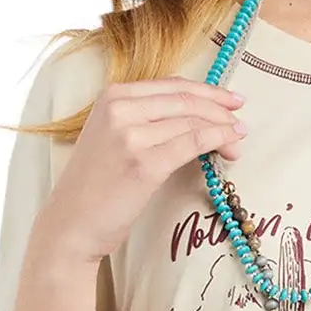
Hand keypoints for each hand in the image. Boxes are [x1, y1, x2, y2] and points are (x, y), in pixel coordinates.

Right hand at [38, 75, 248, 264]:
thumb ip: (142, 119)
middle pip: (186, 99)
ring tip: (237, 142)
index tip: (230, 100)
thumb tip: (193, 115)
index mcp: (111, 96)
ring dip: (223, 128)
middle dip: (221, 109)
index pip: (171, 86)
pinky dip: (218, 141)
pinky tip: (230, 147)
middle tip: (240, 121)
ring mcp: (131, 135)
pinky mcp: (144, 163)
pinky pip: (193, 143)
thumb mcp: (111, 137)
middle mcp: (119, 109)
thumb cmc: (94, 187)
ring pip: (193, 120)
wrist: (69, 224)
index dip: (207, 91)